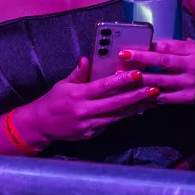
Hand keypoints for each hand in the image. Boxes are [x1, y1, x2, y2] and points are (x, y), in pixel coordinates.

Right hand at [15, 58, 159, 144]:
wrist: (40, 125)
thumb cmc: (52, 101)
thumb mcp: (63, 84)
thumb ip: (78, 74)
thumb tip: (86, 59)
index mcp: (78, 95)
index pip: (104, 86)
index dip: (122, 80)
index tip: (137, 74)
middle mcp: (85, 110)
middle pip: (116, 103)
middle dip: (137, 96)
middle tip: (154, 89)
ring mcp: (89, 124)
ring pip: (117, 116)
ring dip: (136, 108)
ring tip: (151, 100)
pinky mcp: (91, 134)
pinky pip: (111, 124)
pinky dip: (124, 117)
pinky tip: (136, 111)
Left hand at [117, 40, 194, 104]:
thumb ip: (176, 47)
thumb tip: (151, 44)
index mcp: (192, 51)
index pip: (168, 47)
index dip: (149, 46)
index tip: (133, 44)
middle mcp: (192, 66)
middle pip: (163, 62)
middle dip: (141, 59)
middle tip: (123, 56)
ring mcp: (190, 83)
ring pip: (161, 81)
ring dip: (141, 79)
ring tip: (124, 76)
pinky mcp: (189, 98)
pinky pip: (166, 97)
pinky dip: (151, 95)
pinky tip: (138, 93)